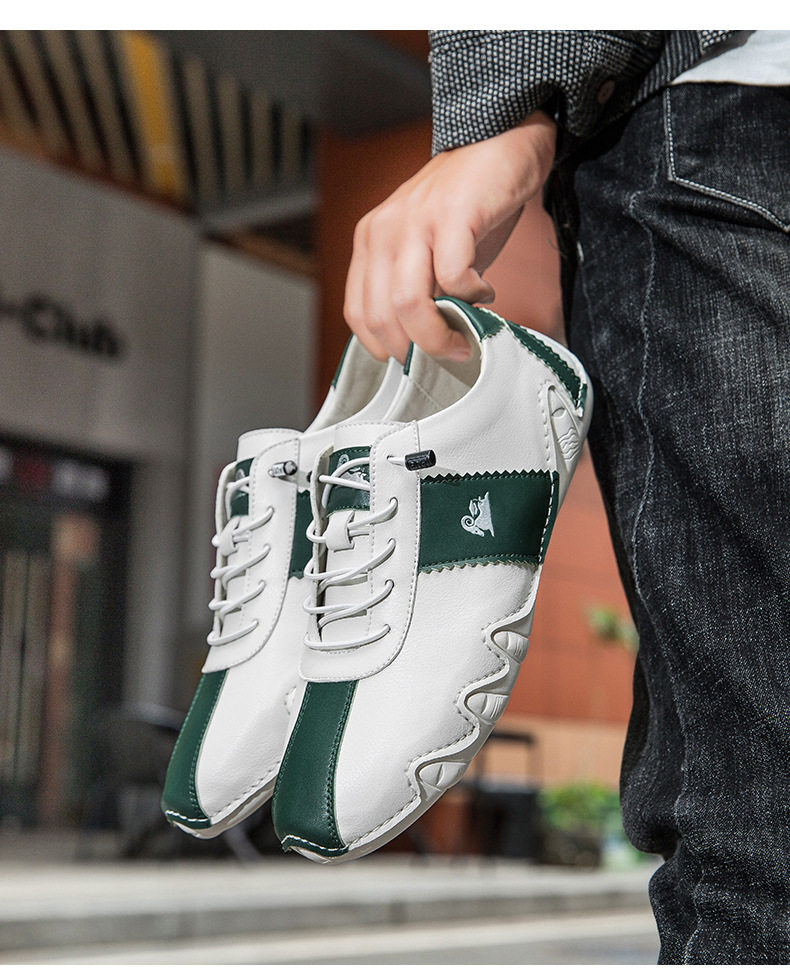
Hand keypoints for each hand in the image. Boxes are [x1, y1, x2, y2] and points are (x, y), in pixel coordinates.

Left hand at [344, 110, 556, 362]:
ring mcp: (415, 222)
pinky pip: (453, 276)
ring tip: (465, 338)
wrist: (500, 140)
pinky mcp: (452, 215)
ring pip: (407, 303)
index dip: (386, 347)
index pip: (358, 314)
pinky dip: (472, 297)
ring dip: (439, 335)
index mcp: (370, 243)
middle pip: (381, 316)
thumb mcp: (426, 250)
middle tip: (449, 355)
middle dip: (416, 351)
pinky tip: (486, 292)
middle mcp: (383, 232)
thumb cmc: (468, 207)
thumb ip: (416, 289)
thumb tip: (420, 345)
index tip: (418, 359)